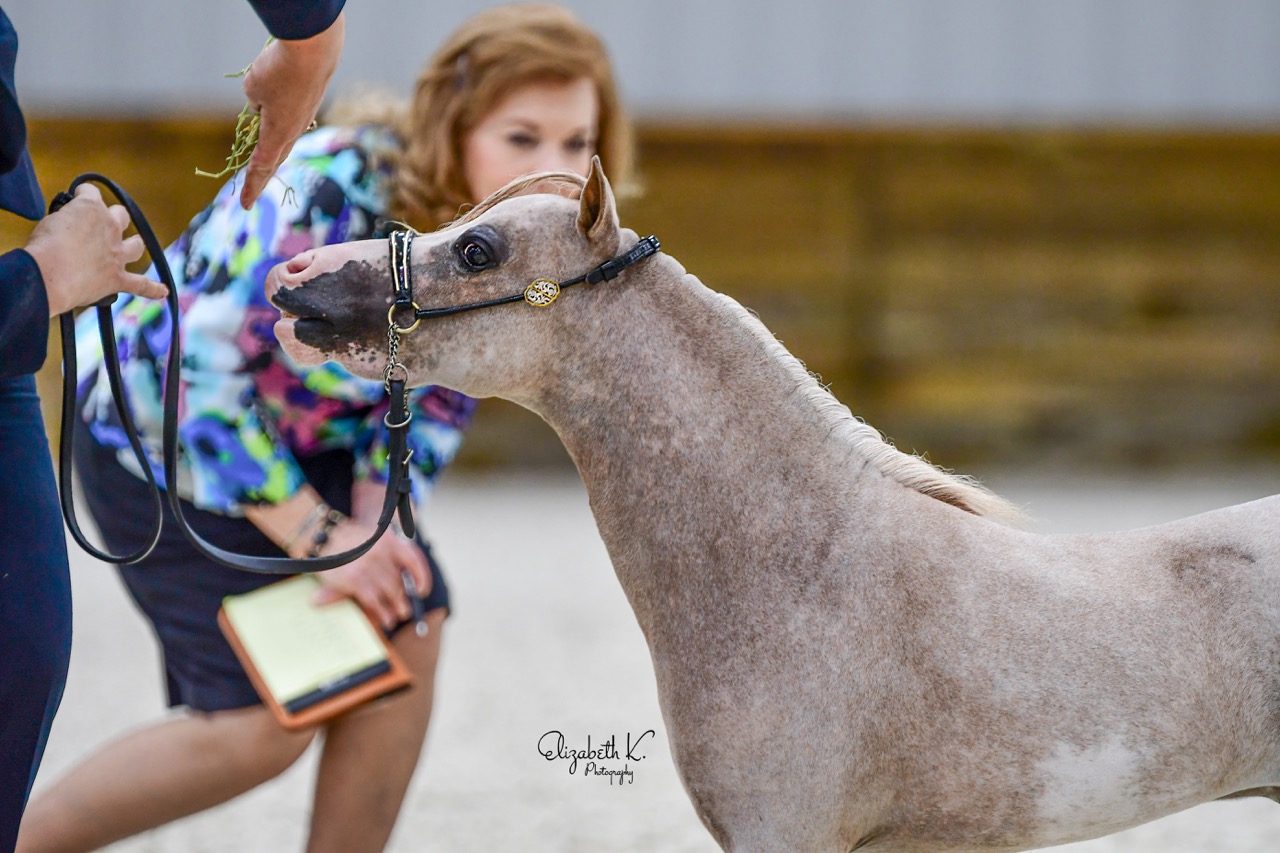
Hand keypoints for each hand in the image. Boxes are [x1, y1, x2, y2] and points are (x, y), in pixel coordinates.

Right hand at [26, 183, 167, 315]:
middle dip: (112, 217)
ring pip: (136, 246)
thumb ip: (66, 221)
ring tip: (130, 247)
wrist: (48, 274)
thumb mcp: (49, 221)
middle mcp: (110, 228)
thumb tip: (69, 228)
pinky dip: (152, 289)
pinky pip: (141, 285)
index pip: (91, 192)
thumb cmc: (43, 246)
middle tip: (100, 225)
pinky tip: (162, 292)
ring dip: (133, 245)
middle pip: (120, 216)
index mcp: (91, 208)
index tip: (77, 197)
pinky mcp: (117, 279)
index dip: (83, 194)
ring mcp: (117, 254)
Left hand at [239, 11, 344, 208]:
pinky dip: (279, 122)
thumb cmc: (279, 72)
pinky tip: (275, 110)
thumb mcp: (253, 88)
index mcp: (277, 136)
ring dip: (270, 146)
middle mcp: (292, 132)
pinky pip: (290, 118)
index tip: (244, 205)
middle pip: (274, 159)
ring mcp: (303, 118)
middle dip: (262, 176)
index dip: (251, 187)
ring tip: (261, 154)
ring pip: (283, 138)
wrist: (314, 51)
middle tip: (252, 191)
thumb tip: (263, 105)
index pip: (260, 168)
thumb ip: (254, 103)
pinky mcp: (309, 103)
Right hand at [311, 517, 431, 630]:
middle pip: (400, 581)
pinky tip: (386, 619)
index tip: (421, 591)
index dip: (421, 577)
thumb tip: (412, 583)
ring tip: (397, 617)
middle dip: (405, 598)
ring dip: (396, 608)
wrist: (323, 536)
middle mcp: (381, 551)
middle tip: (406, 610)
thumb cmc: (351, 542)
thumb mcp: (374, 540)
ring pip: (390, 592)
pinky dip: (382, 612)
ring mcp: (368, 565)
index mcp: (389, 539)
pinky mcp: (355, 579)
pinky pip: (374, 600)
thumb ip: (391, 557)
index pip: (413, 560)